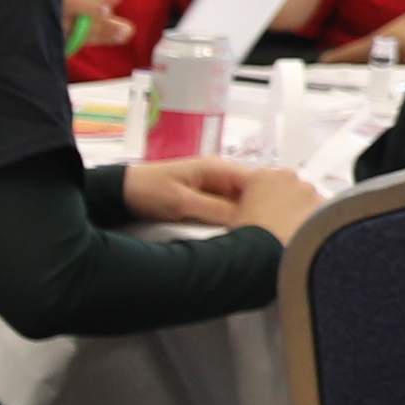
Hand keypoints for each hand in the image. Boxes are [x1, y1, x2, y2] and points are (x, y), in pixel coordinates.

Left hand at [120, 156, 315, 233]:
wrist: (117, 194)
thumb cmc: (145, 190)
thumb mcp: (181, 202)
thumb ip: (215, 210)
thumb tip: (246, 219)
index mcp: (217, 168)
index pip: (259, 180)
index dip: (274, 198)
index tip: (286, 216)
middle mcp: (219, 177)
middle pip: (254, 194)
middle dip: (264, 211)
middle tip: (276, 231)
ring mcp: (212, 191)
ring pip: (242, 206)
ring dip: (249, 219)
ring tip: (262, 236)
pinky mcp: (203, 204)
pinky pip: (227, 213)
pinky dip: (235, 223)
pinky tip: (240, 237)